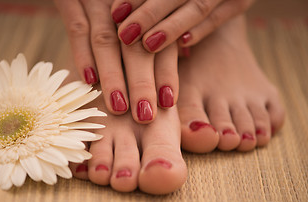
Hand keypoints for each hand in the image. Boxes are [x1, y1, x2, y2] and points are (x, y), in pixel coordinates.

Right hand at [54, 0, 177, 123]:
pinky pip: (76, 27)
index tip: (168, 102)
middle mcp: (126, 3)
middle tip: (145, 115)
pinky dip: (82, 54)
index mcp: (146, 7)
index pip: (161, 41)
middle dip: (141, 82)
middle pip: (137, 45)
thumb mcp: (142, 6)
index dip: (166, 72)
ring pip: (107, 40)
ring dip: (114, 75)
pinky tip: (89, 80)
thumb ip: (158, 26)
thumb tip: (180, 56)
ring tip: (120, 108)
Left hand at [111, 0, 254, 51]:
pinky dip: (202, 29)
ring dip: (172, 26)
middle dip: (149, 14)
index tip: (116, 13)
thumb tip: (121, 14)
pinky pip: (221, 16)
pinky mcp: (240, 2)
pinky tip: (183, 44)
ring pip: (197, 6)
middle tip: (126, 34)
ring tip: (149, 44)